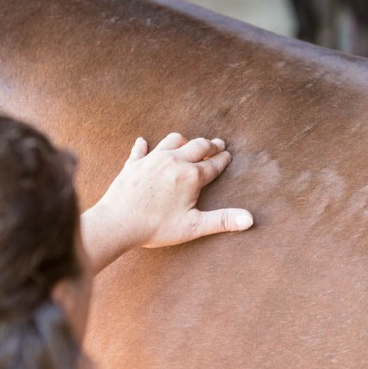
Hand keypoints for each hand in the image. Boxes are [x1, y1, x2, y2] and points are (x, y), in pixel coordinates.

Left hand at [81, 133, 253, 272]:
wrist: (118, 223)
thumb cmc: (156, 227)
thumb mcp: (193, 227)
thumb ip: (222, 221)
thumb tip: (249, 219)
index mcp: (191, 176)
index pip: (213, 164)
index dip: (223, 159)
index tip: (228, 155)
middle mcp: (174, 161)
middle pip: (197, 146)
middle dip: (210, 145)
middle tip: (218, 143)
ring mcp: (152, 160)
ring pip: (173, 140)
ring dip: (184, 141)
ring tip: (189, 143)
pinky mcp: (134, 164)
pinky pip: (140, 149)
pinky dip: (144, 145)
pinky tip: (143, 143)